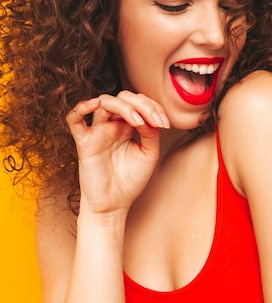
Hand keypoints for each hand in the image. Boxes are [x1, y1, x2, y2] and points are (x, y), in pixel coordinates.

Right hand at [66, 91, 169, 216]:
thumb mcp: (149, 153)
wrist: (115, 204)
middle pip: (123, 98)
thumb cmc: (130, 179)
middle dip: (143, 104)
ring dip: (124, 107)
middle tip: (156, 121)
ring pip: (105, 103)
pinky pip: (74, 120)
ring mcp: (98, 132)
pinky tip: (95, 104)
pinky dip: (81, 108)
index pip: (139, 102)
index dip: (153, 106)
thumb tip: (150, 116)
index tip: (165, 122)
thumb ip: (151, 132)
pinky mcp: (85, 142)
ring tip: (138, 122)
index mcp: (129, 125)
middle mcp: (113, 125)